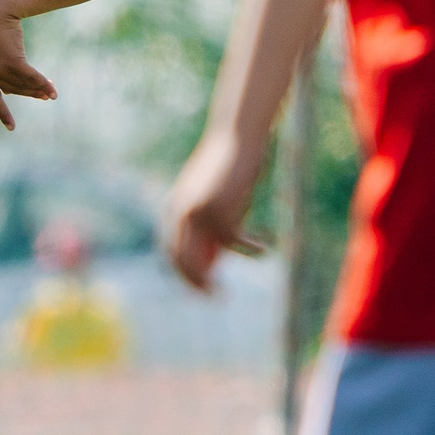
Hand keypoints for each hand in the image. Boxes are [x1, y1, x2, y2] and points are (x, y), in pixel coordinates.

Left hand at [0, 0, 54, 128]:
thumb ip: (0, 72)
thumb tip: (11, 93)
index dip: (3, 113)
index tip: (11, 128)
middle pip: (14, 90)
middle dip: (31, 94)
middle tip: (45, 97)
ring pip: (23, 84)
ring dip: (40, 88)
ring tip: (51, 92)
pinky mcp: (10, 62)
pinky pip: (31, 77)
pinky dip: (43, 83)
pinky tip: (52, 90)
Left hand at [163, 133, 268, 292]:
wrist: (236, 137)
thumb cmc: (229, 165)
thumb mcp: (214, 197)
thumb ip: (208, 224)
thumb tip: (213, 258)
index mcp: (173, 207)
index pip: (170, 251)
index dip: (182, 273)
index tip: (198, 287)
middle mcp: (179, 212)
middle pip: (179, 260)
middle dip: (192, 283)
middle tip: (212, 297)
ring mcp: (197, 213)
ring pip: (200, 258)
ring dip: (209, 279)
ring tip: (222, 293)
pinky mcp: (218, 211)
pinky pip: (234, 241)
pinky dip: (250, 247)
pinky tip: (264, 248)